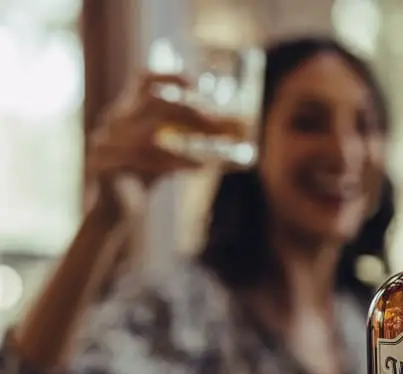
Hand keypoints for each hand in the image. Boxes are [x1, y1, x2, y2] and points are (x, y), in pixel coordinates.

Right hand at [86, 73, 234, 208]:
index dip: (168, 77)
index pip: (142, 82)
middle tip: (218, 121)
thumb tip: (238, 128)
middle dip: (188, 110)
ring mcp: (106, 144)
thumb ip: (192, 136)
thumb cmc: (144, 176)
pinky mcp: (106, 168)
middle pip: (152, 103)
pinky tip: (201, 167)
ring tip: (215, 154)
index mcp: (127, 112)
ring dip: (187, 145)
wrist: (115, 210)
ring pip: (150, 138)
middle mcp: (114, 123)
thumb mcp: (169, 151)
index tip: (194, 82)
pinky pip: (144, 163)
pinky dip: (178, 164)